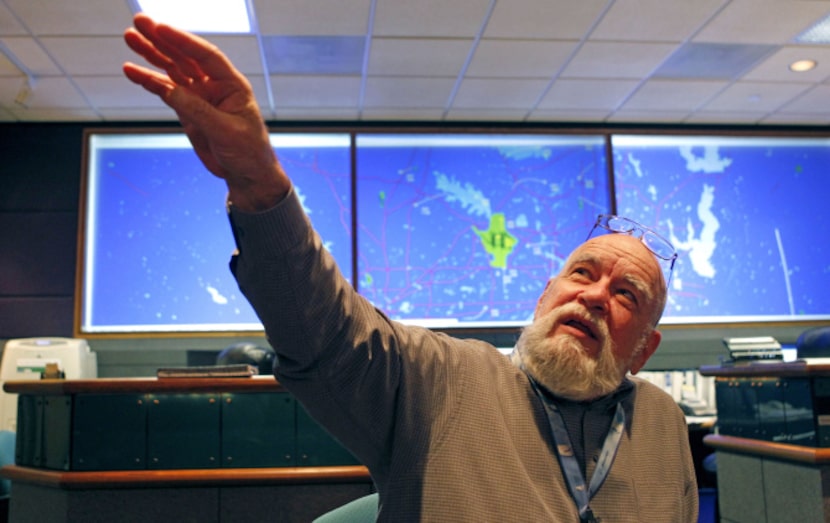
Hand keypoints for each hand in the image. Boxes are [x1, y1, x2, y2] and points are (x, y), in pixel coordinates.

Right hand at [123, 13, 289, 211]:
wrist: (247, 175)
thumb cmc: (249, 152)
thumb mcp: (226, 132)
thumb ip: (198, 111)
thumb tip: (170, 91)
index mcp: (231, 85)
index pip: (205, 56)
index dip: (183, 41)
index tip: (160, 28)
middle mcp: (214, 86)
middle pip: (184, 56)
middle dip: (161, 39)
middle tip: (139, 22)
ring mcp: (199, 97)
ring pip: (172, 70)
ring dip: (151, 54)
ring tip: (130, 38)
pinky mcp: (187, 110)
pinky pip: (165, 91)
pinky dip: (148, 80)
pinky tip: (132, 70)